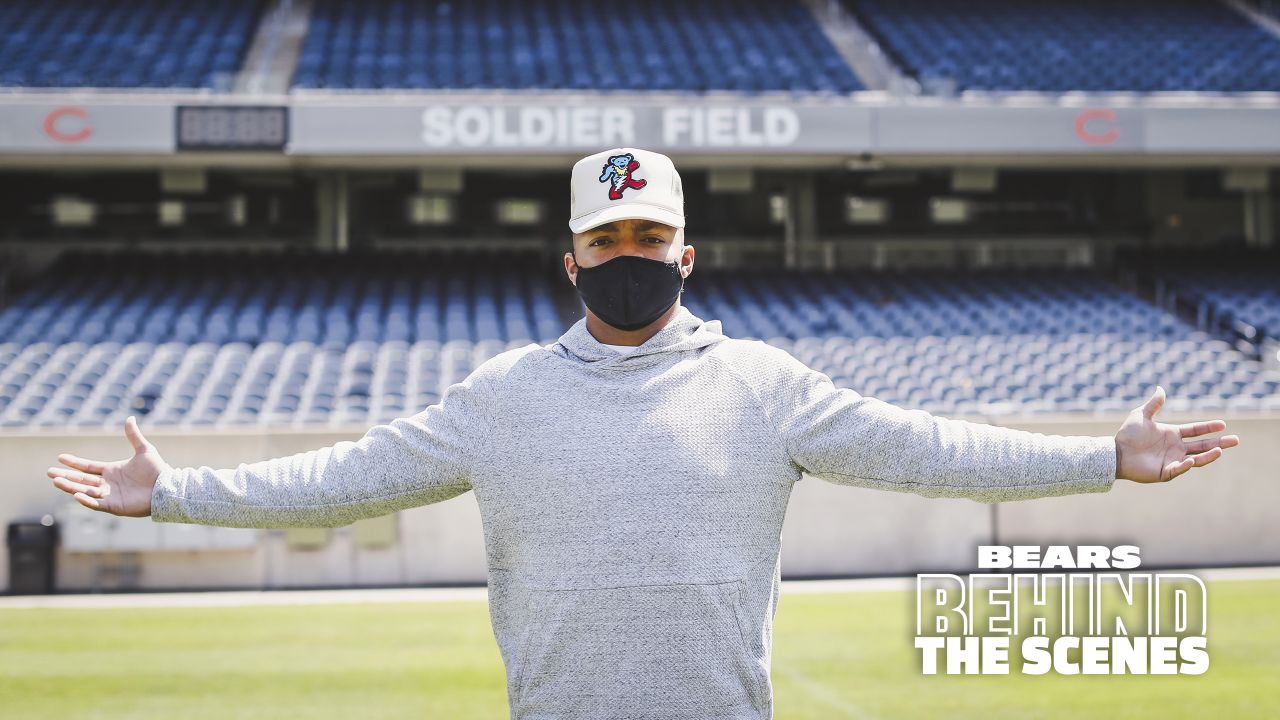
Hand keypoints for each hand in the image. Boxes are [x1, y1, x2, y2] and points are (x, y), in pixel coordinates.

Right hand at [48, 415, 170, 516]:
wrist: (167, 487)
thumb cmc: (157, 470)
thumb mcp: (144, 450)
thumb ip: (134, 435)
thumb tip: (130, 417)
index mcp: (111, 471)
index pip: (87, 467)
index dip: (74, 463)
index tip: (60, 457)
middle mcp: (108, 484)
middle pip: (82, 480)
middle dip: (66, 476)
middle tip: (49, 473)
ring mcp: (110, 496)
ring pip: (85, 491)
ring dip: (70, 487)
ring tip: (56, 481)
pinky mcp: (115, 507)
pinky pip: (96, 504)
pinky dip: (86, 500)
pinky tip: (75, 495)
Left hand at [1114, 386, 1239, 482]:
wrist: (1115, 452)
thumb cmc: (1127, 435)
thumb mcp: (1141, 416)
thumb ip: (1153, 404)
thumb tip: (1160, 388)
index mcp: (1172, 434)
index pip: (1195, 431)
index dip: (1208, 427)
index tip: (1223, 424)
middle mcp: (1175, 448)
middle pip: (1202, 445)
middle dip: (1219, 443)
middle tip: (1236, 440)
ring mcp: (1172, 460)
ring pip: (1196, 459)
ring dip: (1208, 455)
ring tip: (1220, 450)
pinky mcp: (1165, 472)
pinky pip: (1178, 469)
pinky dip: (1185, 465)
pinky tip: (1192, 461)